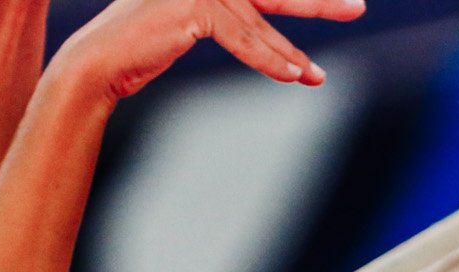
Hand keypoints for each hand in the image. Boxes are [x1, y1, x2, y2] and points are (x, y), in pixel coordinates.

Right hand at [55, 0, 362, 98]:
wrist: (101, 62)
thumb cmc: (145, 43)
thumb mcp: (194, 22)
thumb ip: (234, 18)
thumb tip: (277, 38)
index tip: (337, 1)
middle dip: (318, 1)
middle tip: (357, 6)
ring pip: (261, 22)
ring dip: (292, 53)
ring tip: (317, 77)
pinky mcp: (195, 8)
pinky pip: (243, 38)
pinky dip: (269, 60)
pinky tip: (294, 76)